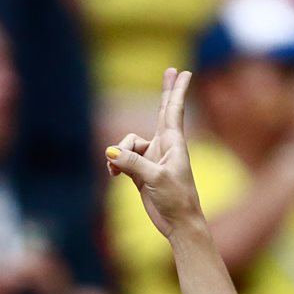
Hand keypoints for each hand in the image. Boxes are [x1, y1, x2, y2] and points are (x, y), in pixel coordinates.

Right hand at [105, 69, 201, 238]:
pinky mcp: (141, 171)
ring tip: (116, 169)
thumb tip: (110, 153)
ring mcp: (152, 158)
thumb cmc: (176, 199)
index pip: (173, 110)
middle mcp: (163, 147)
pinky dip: (115, 163)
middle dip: (166, 92)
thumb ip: (132, 163)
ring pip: (127, 143)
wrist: (178, 223)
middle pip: (161, 112)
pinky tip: (113, 173)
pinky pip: (122, 158)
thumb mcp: (154, 179)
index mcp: (173, 144)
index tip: (183, 72)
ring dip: (118, 153)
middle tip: (171, 70)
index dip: (176, 90)